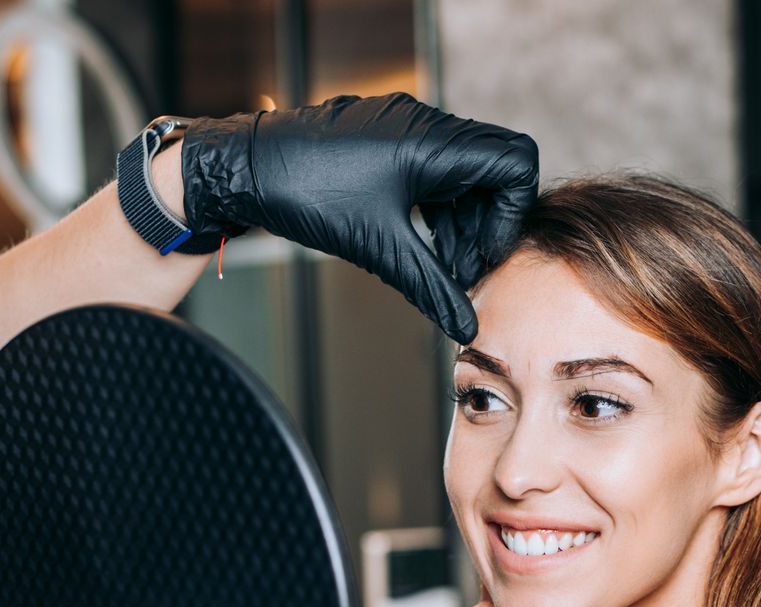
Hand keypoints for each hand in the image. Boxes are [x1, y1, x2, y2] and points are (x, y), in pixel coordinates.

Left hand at [179, 93, 539, 342]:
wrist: (246, 167)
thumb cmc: (306, 193)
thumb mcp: (378, 248)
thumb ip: (431, 286)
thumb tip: (466, 326)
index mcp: (433, 142)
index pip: (514, 162)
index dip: (512, 213)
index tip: (484, 254)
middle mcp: (426, 125)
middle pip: (494, 169)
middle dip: (489, 224)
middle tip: (467, 270)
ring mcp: (406, 128)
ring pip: (464, 173)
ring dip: (465, 221)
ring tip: (446, 268)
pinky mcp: (388, 139)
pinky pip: (435, 171)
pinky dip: (440, 210)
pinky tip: (426, 247)